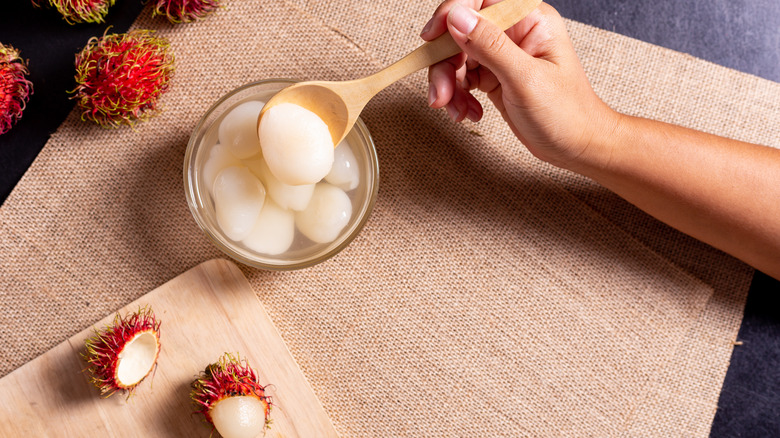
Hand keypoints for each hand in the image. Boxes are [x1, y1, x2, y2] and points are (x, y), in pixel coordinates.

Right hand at [421, 1, 617, 170]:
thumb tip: (457, 16)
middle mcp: (512, 32)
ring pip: (456, 58)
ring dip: (448, 85)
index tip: (432, 38)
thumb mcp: (526, 78)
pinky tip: (468, 114)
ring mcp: (501, 55)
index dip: (451, 13)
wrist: (577, 146)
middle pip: (460, 32)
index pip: (480, 0)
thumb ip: (490, 45)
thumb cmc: (567, 113)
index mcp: (528, 19)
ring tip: (455, 111)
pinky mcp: (493, 77)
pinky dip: (457, 98)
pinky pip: (461, 79)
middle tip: (440, 94)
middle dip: (445, 64)